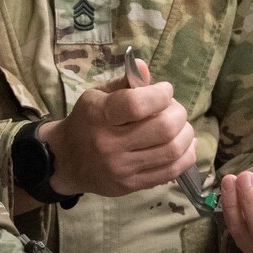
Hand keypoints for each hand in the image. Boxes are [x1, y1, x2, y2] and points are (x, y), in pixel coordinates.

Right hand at [41, 61, 195, 196]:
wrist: (66, 161)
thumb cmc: (86, 121)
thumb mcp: (97, 95)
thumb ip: (124, 82)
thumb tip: (144, 67)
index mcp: (99, 115)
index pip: (138, 104)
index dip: (161, 95)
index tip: (165, 90)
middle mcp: (109, 143)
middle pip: (163, 128)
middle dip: (179, 114)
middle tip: (174, 110)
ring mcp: (122, 168)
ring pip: (172, 151)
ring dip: (186, 134)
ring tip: (181, 127)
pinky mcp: (131, 185)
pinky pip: (171, 172)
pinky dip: (187, 156)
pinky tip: (186, 145)